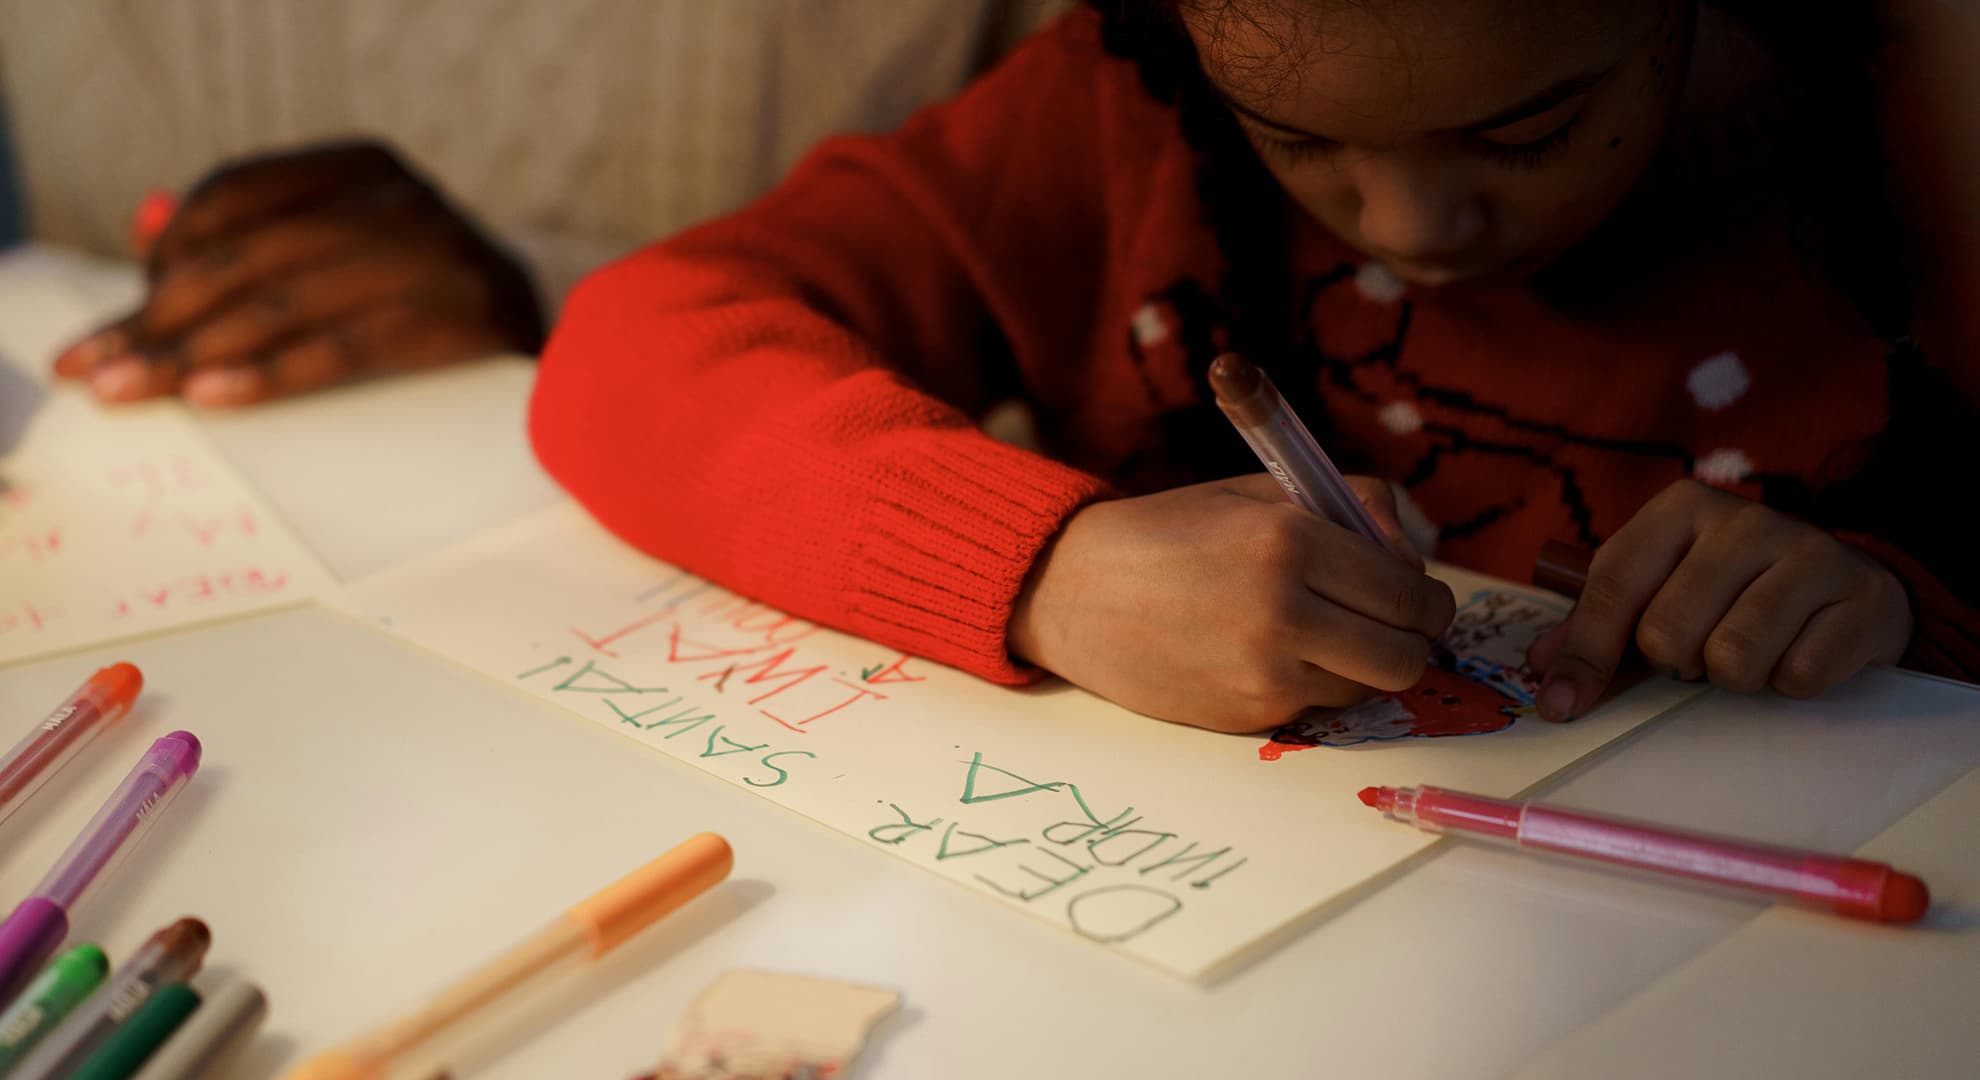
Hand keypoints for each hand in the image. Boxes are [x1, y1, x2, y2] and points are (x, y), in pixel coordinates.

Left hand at [53, 140, 543, 406]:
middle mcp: (403, 198)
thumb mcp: (349, 261)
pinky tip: (216, 397)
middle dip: (157, 320)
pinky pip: (347, 349)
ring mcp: (441, 253)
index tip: (111, 328)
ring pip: (285, 302)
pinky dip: (273, 374)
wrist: (580, 362)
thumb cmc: (439, 320)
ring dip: (195, 354)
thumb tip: (146, 229)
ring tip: (136, 393)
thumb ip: (256, 242)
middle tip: (95, 374)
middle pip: (248, 254)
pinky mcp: (468, 319)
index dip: (163, 261)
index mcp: (368, 168)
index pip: (235, 196)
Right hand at [1010, 473, 1454, 732]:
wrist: (1073, 590)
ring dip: (1358, 666)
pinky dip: (1309, 684)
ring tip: (1318, 633)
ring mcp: (1263, 673)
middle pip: (1405, 657)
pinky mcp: (1244, 715)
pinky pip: (1314, 706)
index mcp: (1291, 541)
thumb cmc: (1172, 532)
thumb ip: (1351, 509)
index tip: (1417, 597)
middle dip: (1410, 642)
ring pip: (1364, 689)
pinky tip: (1266, 653)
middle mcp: (1283, 612)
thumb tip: (1412, 559)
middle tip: (1392, 626)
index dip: (1426, 601)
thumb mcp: (1259, 493)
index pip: (1410, 595)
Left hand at [1528, 479, 1912, 719]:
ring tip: (1751, 653)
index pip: (1614, 585)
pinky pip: (1801, 675)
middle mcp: (1745, 519)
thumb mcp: (1659, 594)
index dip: (1585, 653)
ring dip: (1736, 678)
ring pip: (1734, 659)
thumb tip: (1543, 672)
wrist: (1847, 586)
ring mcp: (1812, 552)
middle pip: (1668, 632)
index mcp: (1680, 509)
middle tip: (1700, 654)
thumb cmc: (1732, 593)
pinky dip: (1792, 684)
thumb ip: (1598, 630)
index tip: (1561, 705)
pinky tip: (1800, 653)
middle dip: (1676, 665)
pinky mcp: (1865, 597)